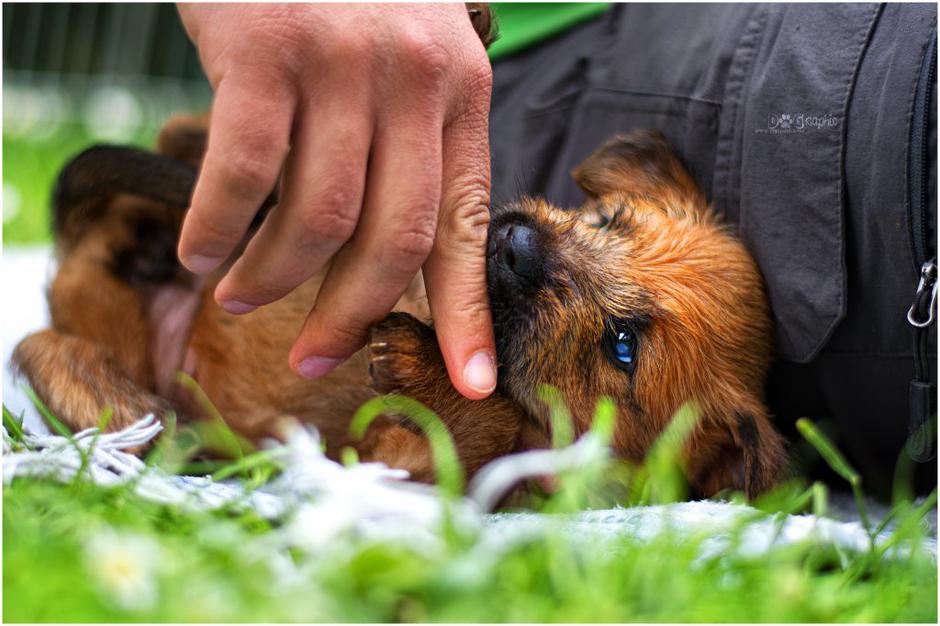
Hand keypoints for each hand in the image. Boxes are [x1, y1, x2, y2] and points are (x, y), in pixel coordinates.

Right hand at [176, 3, 496, 398]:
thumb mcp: (406, 58)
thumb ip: (412, 145)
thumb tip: (390, 257)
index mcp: (460, 91)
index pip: (468, 224)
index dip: (468, 313)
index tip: (470, 383)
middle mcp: (414, 78)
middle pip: (394, 239)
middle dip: (351, 315)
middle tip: (312, 354)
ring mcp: (341, 61)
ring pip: (317, 218)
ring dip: (274, 276)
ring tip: (241, 295)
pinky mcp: (265, 49)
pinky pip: (242, 174)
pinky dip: (216, 228)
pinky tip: (199, 248)